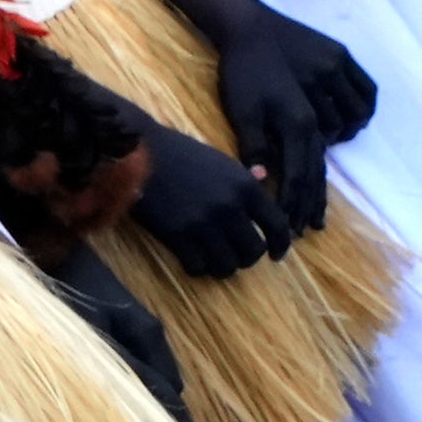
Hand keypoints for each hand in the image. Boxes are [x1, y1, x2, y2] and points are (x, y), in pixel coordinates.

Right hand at [123, 125, 277, 275]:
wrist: (140, 154)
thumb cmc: (180, 154)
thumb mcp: (221, 162)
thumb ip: (244, 180)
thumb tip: (263, 187)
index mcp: (245, 187)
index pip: (277, 225)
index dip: (280, 244)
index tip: (276, 255)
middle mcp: (230, 208)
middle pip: (253, 251)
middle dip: (246, 258)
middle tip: (236, 256)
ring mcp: (204, 224)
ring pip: (227, 265)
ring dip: (223, 267)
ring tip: (215, 261)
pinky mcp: (178, 236)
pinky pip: (198, 267)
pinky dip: (198, 268)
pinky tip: (193, 259)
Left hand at [210, 19, 373, 227]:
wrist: (248, 25)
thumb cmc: (239, 71)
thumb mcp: (240, 112)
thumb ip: (253, 146)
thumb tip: (259, 181)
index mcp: (295, 119)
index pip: (300, 174)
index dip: (295, 206)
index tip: (292, 232)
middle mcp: (322, 102)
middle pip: (324, 160)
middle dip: (314, 197)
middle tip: (309, 225)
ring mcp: (336, 78)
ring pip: (350, 125)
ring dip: (339, 148)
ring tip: (320, 175)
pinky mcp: (342, 59)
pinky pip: (365, 93)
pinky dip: (361, 112)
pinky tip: (348, 126)